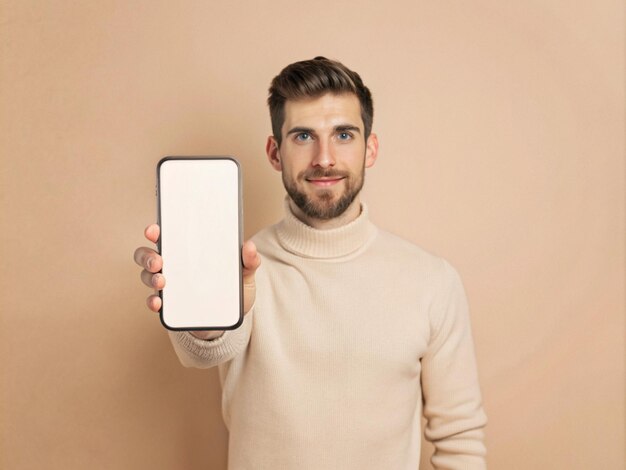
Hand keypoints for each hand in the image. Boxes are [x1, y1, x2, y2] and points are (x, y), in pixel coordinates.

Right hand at [133, 224, 260, 338]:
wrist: (229, 322)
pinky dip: (152, 301)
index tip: (154, 231)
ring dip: (150, 277)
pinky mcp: (168, 305)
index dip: (155, 231)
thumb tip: (249, 246)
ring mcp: (168, 285)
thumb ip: (249, 262)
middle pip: (148, 254)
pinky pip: (153, 301)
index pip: (167, 235)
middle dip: (147, 255)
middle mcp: (173, 265)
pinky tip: (158, 303)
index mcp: (189, 252)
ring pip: (147, 275)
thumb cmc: (232, 293)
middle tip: (158, 261)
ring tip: (161, 282)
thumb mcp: (244, 276)